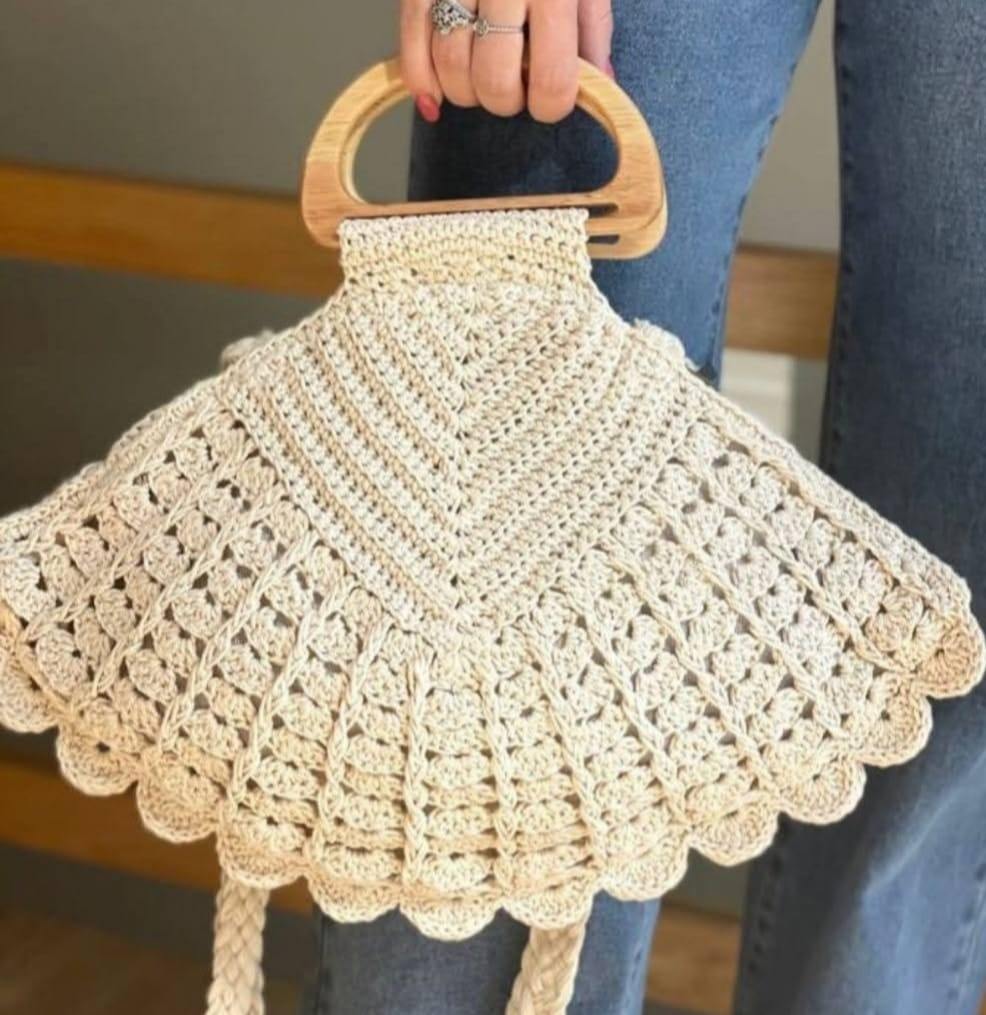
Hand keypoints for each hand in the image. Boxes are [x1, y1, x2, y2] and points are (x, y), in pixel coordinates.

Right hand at [400, 0, 613, 124]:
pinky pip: (412, 49)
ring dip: (468, 94)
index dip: (551, 106)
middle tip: (514, 88)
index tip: (549, 100)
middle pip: (496, 84)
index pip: (551, 80)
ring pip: (453, 72)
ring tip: (482, 78)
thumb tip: (600, 85)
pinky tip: (435, 98)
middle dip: (506, 102)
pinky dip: (422, 82)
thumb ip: (593, 30)